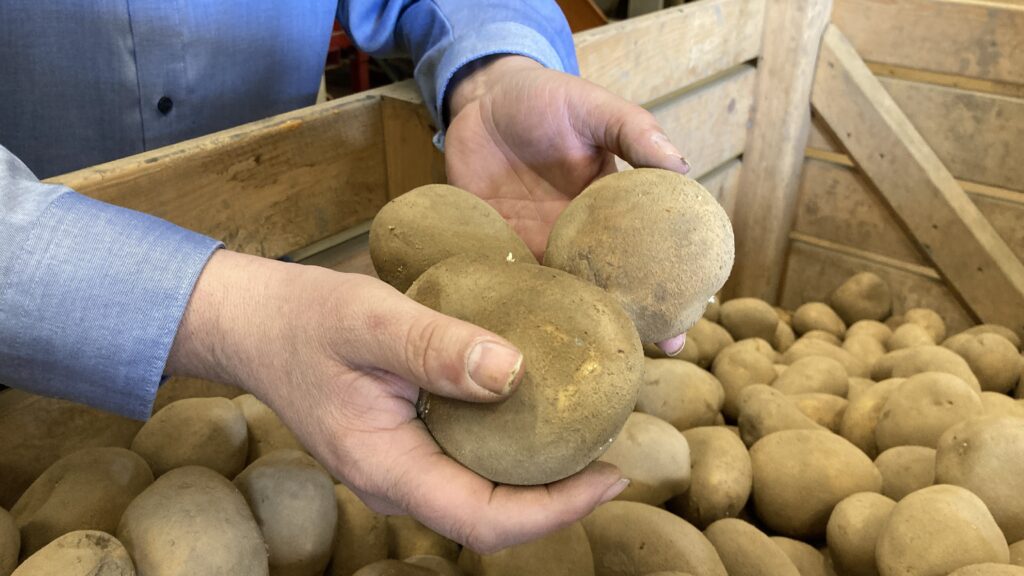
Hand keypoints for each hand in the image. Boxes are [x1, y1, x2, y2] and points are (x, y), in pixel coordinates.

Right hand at [167, 250, 627, 552]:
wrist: (256, 323)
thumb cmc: (306, 319)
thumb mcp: (370, 319)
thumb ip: (436, 347)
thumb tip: (515, 373)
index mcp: (387, 468)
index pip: (485, 521)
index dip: (556, 509)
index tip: (611, 473)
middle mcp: (398, 482)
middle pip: (494, 518)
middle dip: (560, 498)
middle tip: (615, 450)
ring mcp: (402, 468)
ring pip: (483, 493)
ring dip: (540, 475)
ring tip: (591, 432)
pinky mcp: (407, 445)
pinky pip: (469, 463)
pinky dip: (512, 446)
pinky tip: (539, 408)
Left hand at [446, 55, 689, 355]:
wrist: (480, 100)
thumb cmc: (546, 99)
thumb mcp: (596, 109)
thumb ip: (634, 132)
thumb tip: (682, 165)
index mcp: (611, 210)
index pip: (649, 254)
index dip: (671, 286)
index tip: (691, 319)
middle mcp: (579, 238)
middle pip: (612, 288)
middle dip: (634, 323)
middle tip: (656, 355)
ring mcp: (539, 247)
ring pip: (564, 297)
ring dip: (577, 327)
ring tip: (592, 362)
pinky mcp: (497, 249)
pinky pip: (512, 284)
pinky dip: (521, 308)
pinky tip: (527, 339)